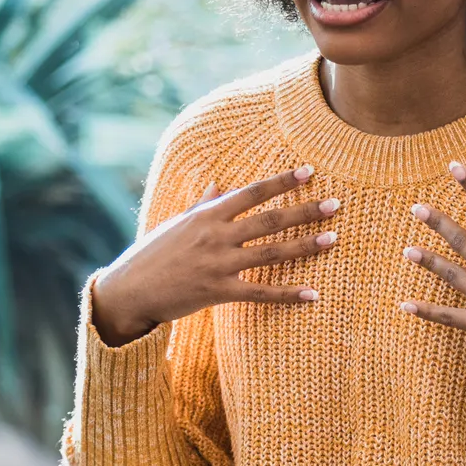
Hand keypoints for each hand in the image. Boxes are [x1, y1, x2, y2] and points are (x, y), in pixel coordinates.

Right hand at [90, 166, 338, 345]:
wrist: (129, 291)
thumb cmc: (152, 254)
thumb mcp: (177, 223)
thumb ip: (202, 204)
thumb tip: (219, 185)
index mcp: (207, 215)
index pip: (252, 192)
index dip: (281, 181)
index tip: (308, 172)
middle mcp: (216, 236)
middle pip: (269, 219)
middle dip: (304, 211)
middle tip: (335, 204)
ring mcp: (218, 264)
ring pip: (270, 252)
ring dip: (304, 245)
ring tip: (332, 238)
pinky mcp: (218, 292)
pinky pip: (260, 293)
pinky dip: (288, 293)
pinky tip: (313, 294)